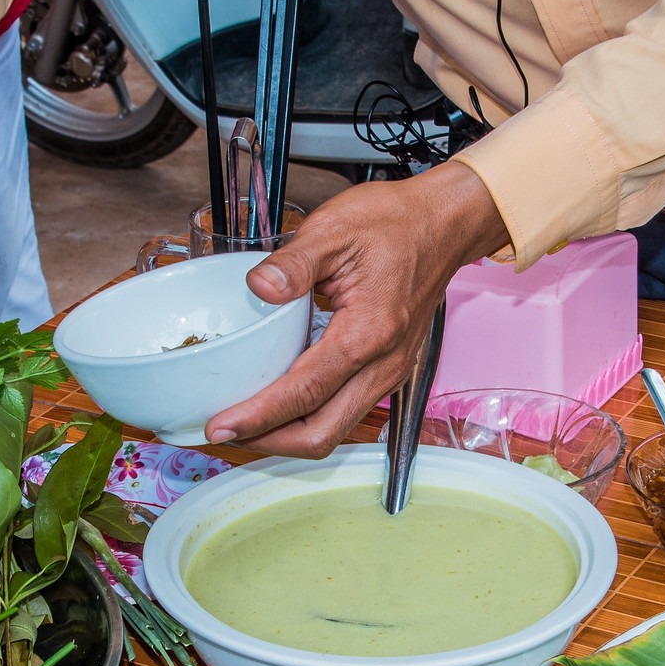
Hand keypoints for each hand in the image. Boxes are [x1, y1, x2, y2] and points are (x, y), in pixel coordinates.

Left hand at [205, 162, 510, 456]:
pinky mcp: (386, 370)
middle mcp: (383, 364)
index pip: (304, 393)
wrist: (445, 224)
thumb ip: (293, 262)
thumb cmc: (397, 224)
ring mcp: (389, 372)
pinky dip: (306, 417)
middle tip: (222, 432)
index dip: (258, 417)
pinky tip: (277, 402)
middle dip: (268, 442)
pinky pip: (343, 410)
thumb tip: (259, 287)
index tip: (219, 427)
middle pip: (321, 432)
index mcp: (368, 333)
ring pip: (334, 428)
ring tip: (243, 423)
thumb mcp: (335, 228)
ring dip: (286, 435)